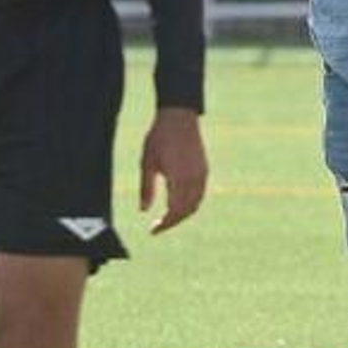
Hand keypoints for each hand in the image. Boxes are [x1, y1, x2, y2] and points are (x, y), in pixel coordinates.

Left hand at [139, 107, 207, 234]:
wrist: (179, 117)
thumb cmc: (159, 138)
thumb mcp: (147, 162)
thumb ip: (146, 188)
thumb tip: (143, 211)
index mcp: (177, 178)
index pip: (174, 211)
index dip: (164, 224)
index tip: (152, 231)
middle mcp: (193, 179)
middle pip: (186, 211)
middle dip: (173, 222)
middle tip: (157, 226)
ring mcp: (201, 174)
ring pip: (196, 204)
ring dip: (183, 214)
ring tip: (167, 217)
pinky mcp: (204, 169)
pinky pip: (200, 194)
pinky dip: (190, 204)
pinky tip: (178, 203)